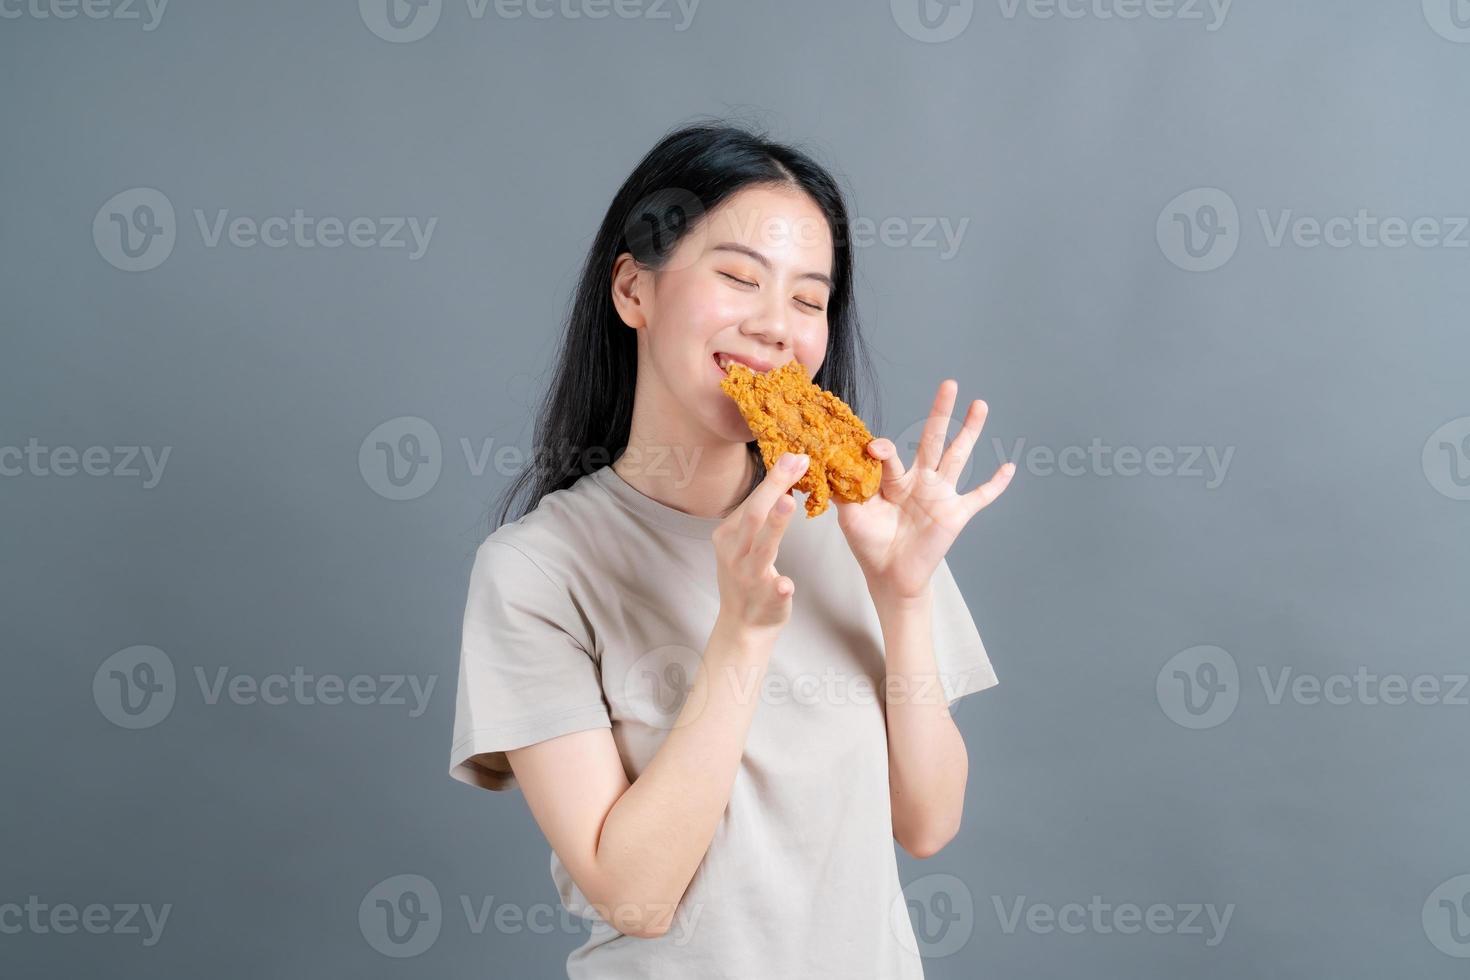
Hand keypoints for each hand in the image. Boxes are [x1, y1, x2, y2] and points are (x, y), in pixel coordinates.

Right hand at [712, 451, 809, 636]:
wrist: (743, 625)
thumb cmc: (748, 575)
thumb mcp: (744, 541)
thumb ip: (759, 514)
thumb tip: (784, 473)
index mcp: (728, 535)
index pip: (751, 501)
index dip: (774, 478)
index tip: (794, 455)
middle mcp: (734, 553)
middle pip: (754, 515)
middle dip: (775, 486)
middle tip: (796, 462)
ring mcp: (748, 577)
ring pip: (761, 548)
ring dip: (775, 525)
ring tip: (789, 503)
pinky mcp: (764, 600)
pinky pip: (772, 591)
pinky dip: (779, 586)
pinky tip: (786, 583)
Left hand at [835, 380, 1014, 601]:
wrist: (890, 576)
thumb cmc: (869, 543)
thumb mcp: (850, 514)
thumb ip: (844, 488)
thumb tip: (825, 463)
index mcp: (894, 479)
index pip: (890, 455)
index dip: (882, 450)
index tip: (874, 449)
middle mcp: (920, 480)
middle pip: (932, 438)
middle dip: (941, 412)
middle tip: (949, 384)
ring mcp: (940, 495)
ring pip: (958, 456)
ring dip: (970, 431)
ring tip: (980, 404)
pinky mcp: (956, 514)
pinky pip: (980, 496)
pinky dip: (995, 484)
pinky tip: (1009, 467)